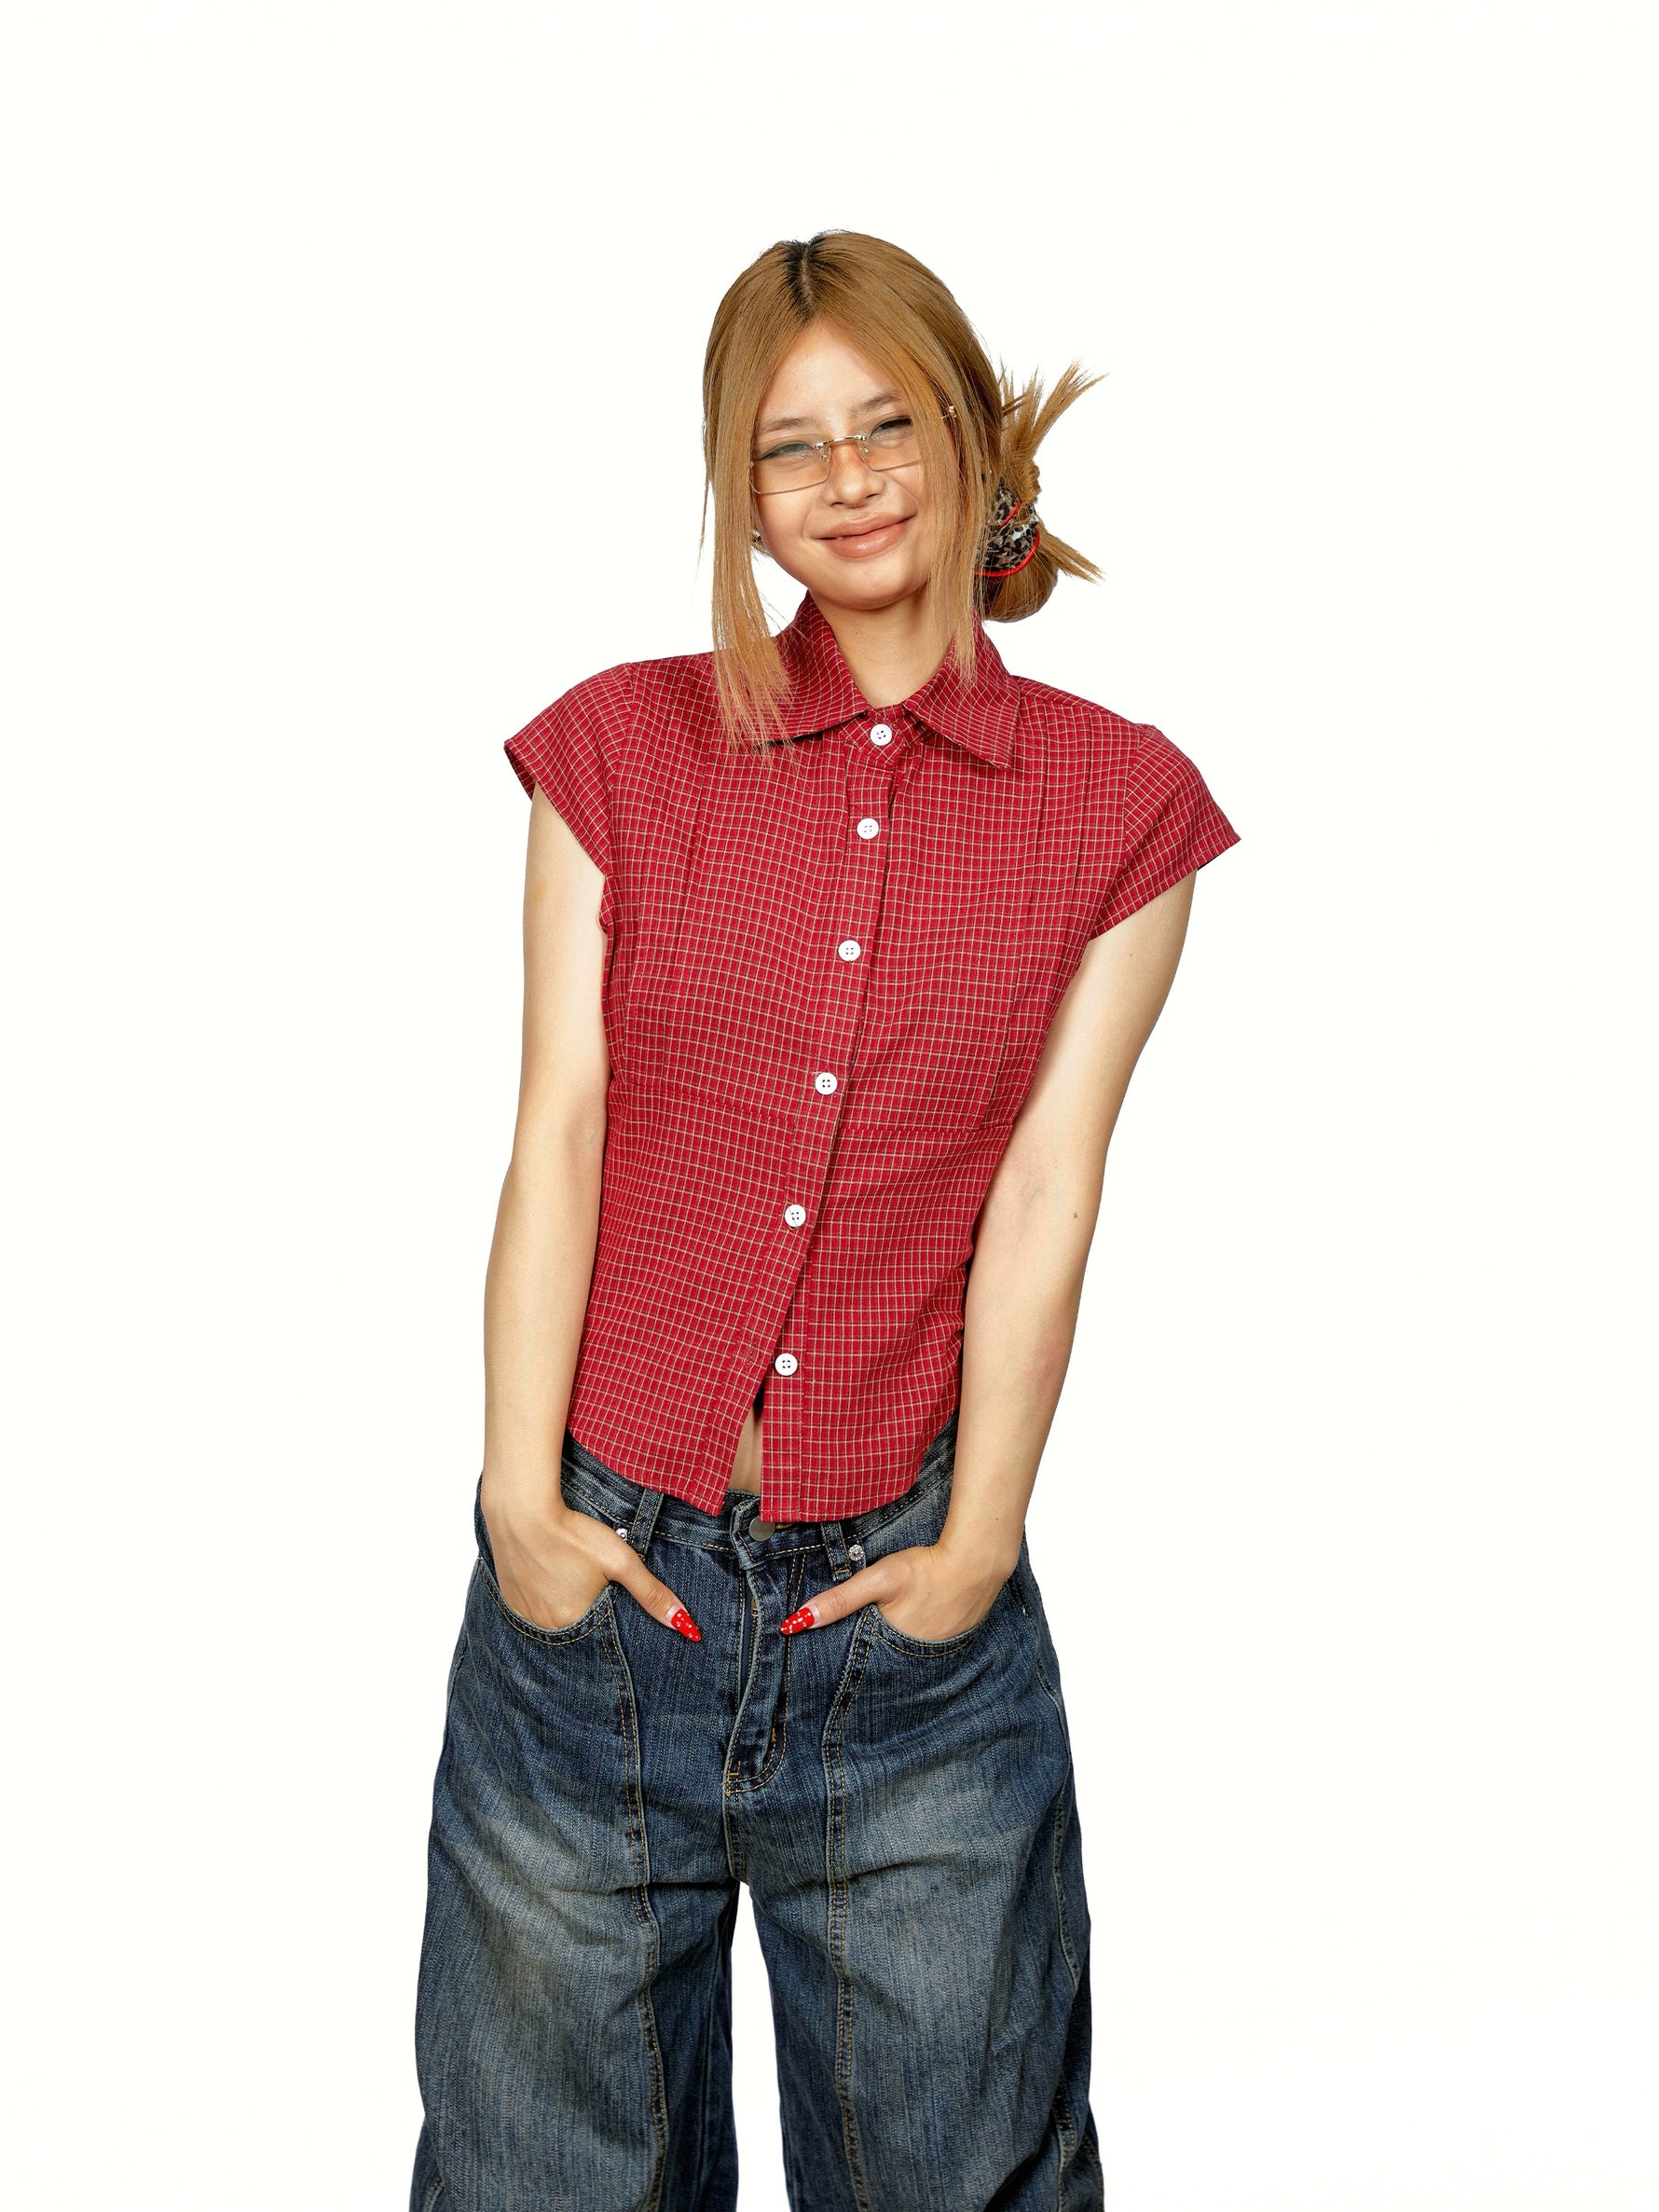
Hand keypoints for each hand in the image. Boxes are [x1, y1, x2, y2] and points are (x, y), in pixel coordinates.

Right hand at [480, 1480, 701, 1640]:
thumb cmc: (572, 1533)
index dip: (609, 1615)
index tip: (608, 1595)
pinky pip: (532, 1608)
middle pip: (578, 1626)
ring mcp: (524, 1613)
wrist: (521, 1511)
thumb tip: (684, 1624)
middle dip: (589, 1609)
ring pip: (554, 1617)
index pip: (602, 1635)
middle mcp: (546, 1625)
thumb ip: (651, 1593)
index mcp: (573, 1622)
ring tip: (569, 1574)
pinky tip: (550, 1574)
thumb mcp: (620, 1560)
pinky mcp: (509, 1597)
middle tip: (588, 1579)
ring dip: (565, 1604)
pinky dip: (544, 1596)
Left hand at [779, 1540, 1010, 1641]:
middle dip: (869, 1650)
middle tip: (861, 1635)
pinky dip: (917, 1637)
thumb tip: (798, 1622)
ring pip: (905, 1652)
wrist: (976, 1562)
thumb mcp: (878, 1580)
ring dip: (894, 1645)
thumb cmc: (925, 1569)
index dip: (845, 1651)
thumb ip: (840, 1600)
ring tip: (889, 1628)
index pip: (859, 1659)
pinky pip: (927, 1646)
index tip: (829, 1653)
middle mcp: (913, 1657)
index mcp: (890, 1646)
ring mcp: (936, 1650)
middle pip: (882, 1657)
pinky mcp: (953, 1639)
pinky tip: (917, 1620)